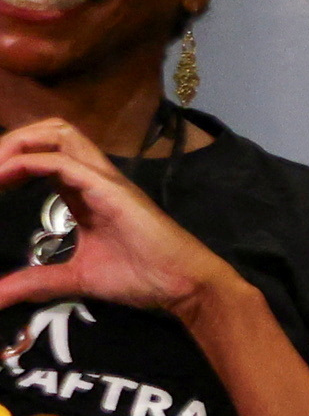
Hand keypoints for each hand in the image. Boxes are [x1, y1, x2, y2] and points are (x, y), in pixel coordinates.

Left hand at [0, 122, 238, 321]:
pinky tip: (4, 176)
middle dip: (12, 142)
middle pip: (48, 131)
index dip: (10, 161)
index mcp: (84, 190)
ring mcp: (103, 178)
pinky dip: (27, 162)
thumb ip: (36, 283)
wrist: (183, 284)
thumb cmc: (142, 277)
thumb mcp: (77, 278)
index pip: (43, 155)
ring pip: (57, 132)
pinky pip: (61, 161)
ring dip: (19, 143)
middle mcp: (93, 176)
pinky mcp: (109, 188)